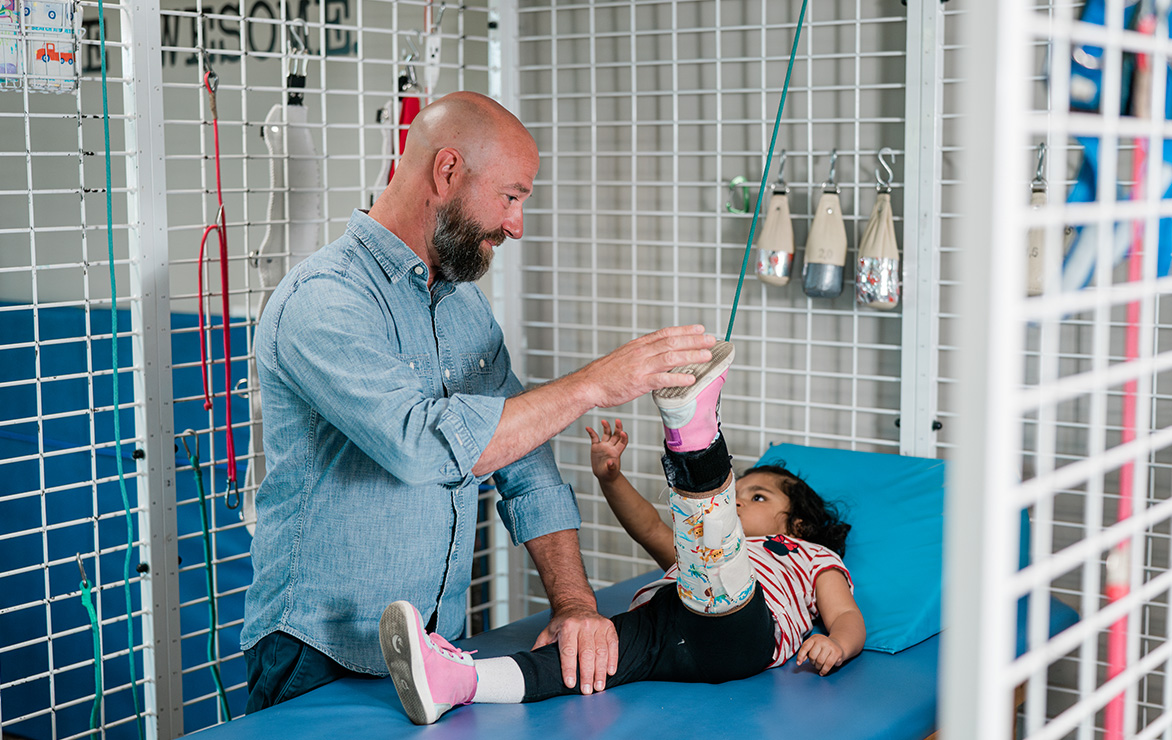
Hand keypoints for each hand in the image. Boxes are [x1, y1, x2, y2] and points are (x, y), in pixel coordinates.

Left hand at [531, 603, 618, 694]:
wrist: (577, 605)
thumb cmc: (563, 623)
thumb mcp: (548, 632)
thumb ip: (541, 647)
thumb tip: (531, 664)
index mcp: (568, 626)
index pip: (568, 651)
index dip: (568, 668)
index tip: (570, 683)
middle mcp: (584, 624)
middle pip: (586, 653)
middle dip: (587, 674)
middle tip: (587, 691)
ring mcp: (598, 625)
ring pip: (601, 651)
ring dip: (600, 672)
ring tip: (598, 686)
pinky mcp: (609, 627)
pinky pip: (613, 645)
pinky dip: (612, 660)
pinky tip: (610, 672)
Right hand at [574, 325, 715, 408]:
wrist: (589, 384)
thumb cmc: (606, 374)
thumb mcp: (625, 356)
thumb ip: (643, 354)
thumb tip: (659, 355)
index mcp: (639, 345)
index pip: (666, 333)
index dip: (685, 330)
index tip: (700, 328)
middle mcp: (641, 352)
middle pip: (672, 342)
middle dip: (694, 340)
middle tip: (711, 340)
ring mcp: (641, 367)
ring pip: (671, 358)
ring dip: (691, 356)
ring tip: (707, 356)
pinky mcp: (639, 382)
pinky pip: (662, 379)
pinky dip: (678, 378)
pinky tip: (691, 379)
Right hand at [586, 419, 627, 482]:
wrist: (603, 475)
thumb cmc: (609, 474)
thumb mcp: (611, 472)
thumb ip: (611, 467)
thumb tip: (610, 462)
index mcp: (617, 452)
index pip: (622, 442)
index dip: (624, 437)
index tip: (623, 432)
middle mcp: (611, 446)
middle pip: (616, 435)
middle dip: (618, 427)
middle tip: (618, 420)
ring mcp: (604, 445)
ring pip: (606, 433)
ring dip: (606, 426)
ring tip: (603, 421)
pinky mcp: (596, 446)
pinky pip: (594, 437)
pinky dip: (591, 432)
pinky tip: (588, 427)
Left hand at [795, 634, 844, 675]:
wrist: (838, 645)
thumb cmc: (823, 648)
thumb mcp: (813, 646)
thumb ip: (806, 652)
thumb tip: (799, 661)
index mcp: (814, 638)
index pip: (805, 647)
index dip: (800, 656)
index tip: (798, 664)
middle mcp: (822, 640)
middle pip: (812, 656)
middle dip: (812, 663)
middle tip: (815, 664)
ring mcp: (830, 646)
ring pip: (820, 661)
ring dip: (818, 667)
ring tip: (819, 667)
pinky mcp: (837, 653)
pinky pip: (828, 664)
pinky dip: (824, 671)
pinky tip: (822, 672)